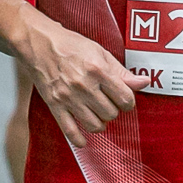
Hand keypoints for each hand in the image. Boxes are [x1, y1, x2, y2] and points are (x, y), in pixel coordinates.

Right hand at [15, 16, 150, 148]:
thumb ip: (121, 71)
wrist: (39, 43)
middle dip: (113, 110)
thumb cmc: (69, 45)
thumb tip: (144, 82)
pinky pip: (70, 130)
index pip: (125, 99)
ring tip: (97, 114)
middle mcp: (84, 86)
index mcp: (98, 70)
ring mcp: (68, 97)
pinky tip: (83, 139)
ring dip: (101, 122)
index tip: (123, 99)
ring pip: (95, 125)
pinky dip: (79, 139)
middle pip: (111, 113)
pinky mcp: (55, 105)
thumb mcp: (100, 52)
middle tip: (108, 103)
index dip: (128, 101)